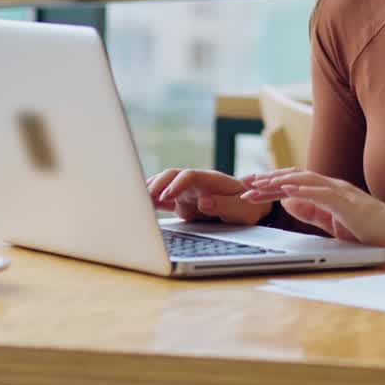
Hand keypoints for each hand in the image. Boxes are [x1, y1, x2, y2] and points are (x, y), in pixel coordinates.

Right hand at [146, 168, 270, 226]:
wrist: (250, 207)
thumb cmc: (249, 206)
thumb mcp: (243, 209)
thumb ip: (225, 205)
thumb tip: (203, 201)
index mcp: (212, 180)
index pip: (189, 174)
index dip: (176, 183)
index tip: (166, 196)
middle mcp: (197, 183)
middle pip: (172, 175)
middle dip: (157, 183)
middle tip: (142, 199)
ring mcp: (188, 192)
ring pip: (164, 184)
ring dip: (150, 190)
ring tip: (133, 201)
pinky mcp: (182, 203)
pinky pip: (163, 199)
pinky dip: (150, 201)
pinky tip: (138, 207)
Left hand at [241, 169, 384, 252]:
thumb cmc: (369, 230)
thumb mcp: (333, 222)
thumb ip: (312, 211)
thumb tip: (287, 201)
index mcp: (329, 191)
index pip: (296, 181)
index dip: (272, 182)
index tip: (250, 187)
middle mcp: (334, 186)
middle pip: (296, 176)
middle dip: (269, 179)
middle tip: (245, 184)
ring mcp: (342, 192)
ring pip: (305, 180)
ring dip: (279, 183)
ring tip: (258, 186)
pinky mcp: (348, 203)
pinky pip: (322, 193)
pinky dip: (303, 189)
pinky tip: (286, 190)